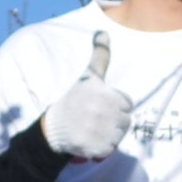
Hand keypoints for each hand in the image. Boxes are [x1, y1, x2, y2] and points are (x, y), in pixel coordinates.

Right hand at [42, 30, 127, 160]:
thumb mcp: (88, 76)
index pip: (127, 104)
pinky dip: (103, 147)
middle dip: (113, 120)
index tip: (99, 105)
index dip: (115, 105)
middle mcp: (104, 113)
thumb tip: (104, 32)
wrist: (54, 128)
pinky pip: (112, 149)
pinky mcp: (98, 149)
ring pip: (121, 135)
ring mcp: (101, 132)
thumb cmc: (75, 99)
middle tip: (94, 118)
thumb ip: (101, 56)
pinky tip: (90, 139)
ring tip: (92, 128)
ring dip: (110, 134)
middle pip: (126, 120)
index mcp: (106, 94)